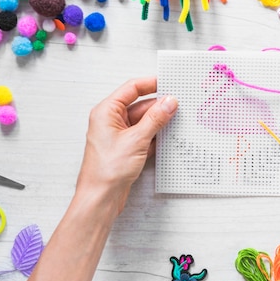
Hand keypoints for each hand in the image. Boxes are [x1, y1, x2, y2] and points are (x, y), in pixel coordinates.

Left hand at [76, 77, 177, 215]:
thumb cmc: (106, 171)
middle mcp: (111, 121)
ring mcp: (119, 135)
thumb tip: (169, 103)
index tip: (167, 82)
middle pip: (140, 105)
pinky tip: (167, 137)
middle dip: (159, 106)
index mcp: (106, 112)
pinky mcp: (127, 148)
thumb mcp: (136, 140)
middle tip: (178, 106)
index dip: (150, 84)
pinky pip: (145, 135)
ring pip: (144, 121)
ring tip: (176, 121)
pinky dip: (156, 136)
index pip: (131, 89)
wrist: (101, 198)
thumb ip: (155, 119)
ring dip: (159, 122)